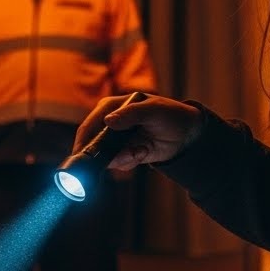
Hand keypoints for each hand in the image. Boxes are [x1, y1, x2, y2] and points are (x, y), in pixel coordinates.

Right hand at [74, 94, 202, 171]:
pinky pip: (118, 164)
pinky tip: (143, 152)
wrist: (186, 134)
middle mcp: (108, 123)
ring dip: (124, 159)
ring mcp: (115, 140)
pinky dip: (130, 162)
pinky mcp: (124, 153)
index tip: (83, 157)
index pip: (90, 125)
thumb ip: (131, 114)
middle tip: (128, 155)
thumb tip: (108, 121)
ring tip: (141, 151)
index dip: (84, 142)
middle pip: (93, 145)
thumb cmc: (171, 114)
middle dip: (107, 155)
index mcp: (110, 107)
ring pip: (106, 157)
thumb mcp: (154, 110)